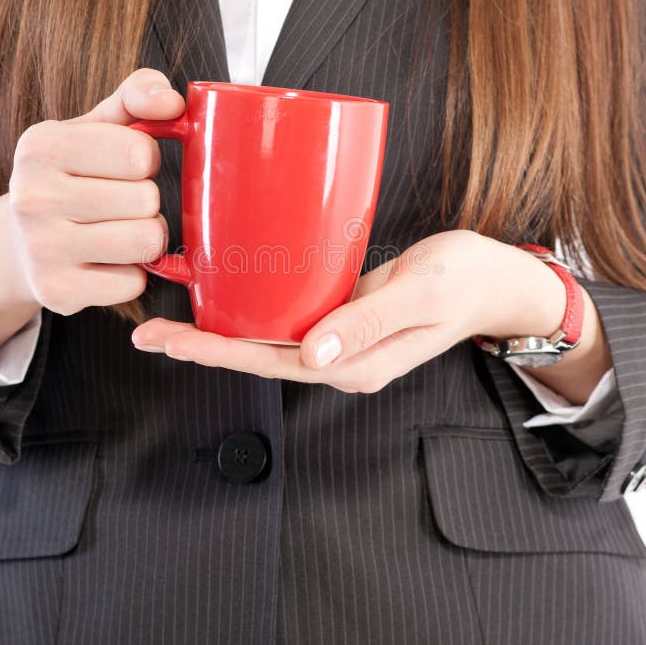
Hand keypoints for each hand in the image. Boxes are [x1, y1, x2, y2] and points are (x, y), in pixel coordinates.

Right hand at [0, 68, 183, 356]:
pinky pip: (134, 284)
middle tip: (120, 205)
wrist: (20, 243)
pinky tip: (107, 264)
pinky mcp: (57, 291)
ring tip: (120, 231)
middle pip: (147, 200)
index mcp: (42, 145)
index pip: (141, 153)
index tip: (123, 168)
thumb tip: (172, 102)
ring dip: (146, 238)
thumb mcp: (97, 126)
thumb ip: (137, 96)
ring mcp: (42, 248)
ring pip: (146, 242)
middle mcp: (33, 196)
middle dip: (146, 203)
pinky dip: (131, 276)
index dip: (145, 161)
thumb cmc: (74, 176)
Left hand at [131, 229, 573, 393]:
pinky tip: (227, 296)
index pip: (269, 363)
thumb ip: (368, 323)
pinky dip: (251, 310)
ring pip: (267, 338)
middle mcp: (338, 358)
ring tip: (171, 319)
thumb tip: (310, 355)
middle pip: (256, 355)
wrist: (496, 279)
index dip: (216, 353)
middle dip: (202, 344)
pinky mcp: (341, 313)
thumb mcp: (422, 297)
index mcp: (353, 364)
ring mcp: (338, 338)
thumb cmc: (466, 282)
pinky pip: (287, 317)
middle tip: (148, 330)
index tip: (169, 341)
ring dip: (220, 329)